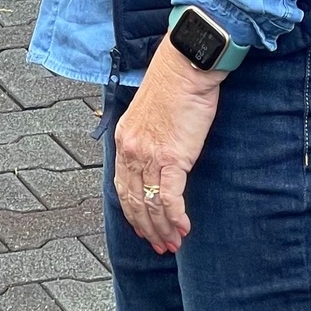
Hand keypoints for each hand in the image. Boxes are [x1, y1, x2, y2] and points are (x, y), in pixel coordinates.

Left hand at [113, 37, 225, 254]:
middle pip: (134, 202)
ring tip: (174, 243)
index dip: (133, 213)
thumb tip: (158, 155)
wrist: (188, 64)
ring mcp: (150, 156)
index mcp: (124, 140)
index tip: (144, 229)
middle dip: (147, 229)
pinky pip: (169, 198)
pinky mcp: (173, 157)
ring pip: (151, 205)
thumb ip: (148, 136)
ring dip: (163, 229)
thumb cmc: (175, 83)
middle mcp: (132, 150)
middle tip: (161, 246)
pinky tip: (184, 227)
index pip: (122, 188)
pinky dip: (176, 217)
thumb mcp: (150, 112)